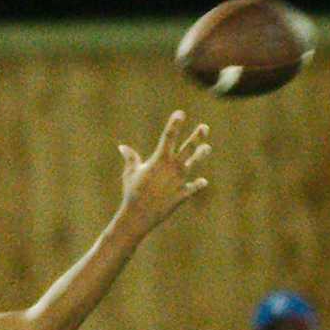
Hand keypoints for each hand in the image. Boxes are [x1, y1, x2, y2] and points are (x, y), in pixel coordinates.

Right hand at [115, 111, 209, 235]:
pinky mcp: (181, 196)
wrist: (137, 216)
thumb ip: (130, 158)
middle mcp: (171, 168)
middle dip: (196, 137)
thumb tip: (122, 147)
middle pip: (187, 149)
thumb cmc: (132, 193)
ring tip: (207, 147)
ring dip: (200, 156)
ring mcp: (178, 182)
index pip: (168, 137)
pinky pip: (192, 189)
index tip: (180, 113)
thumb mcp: (130, 173)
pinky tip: (203, 182)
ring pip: (193, 165)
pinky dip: (197, 185)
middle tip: (205, 127)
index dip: (174, 124)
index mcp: (159, 160)